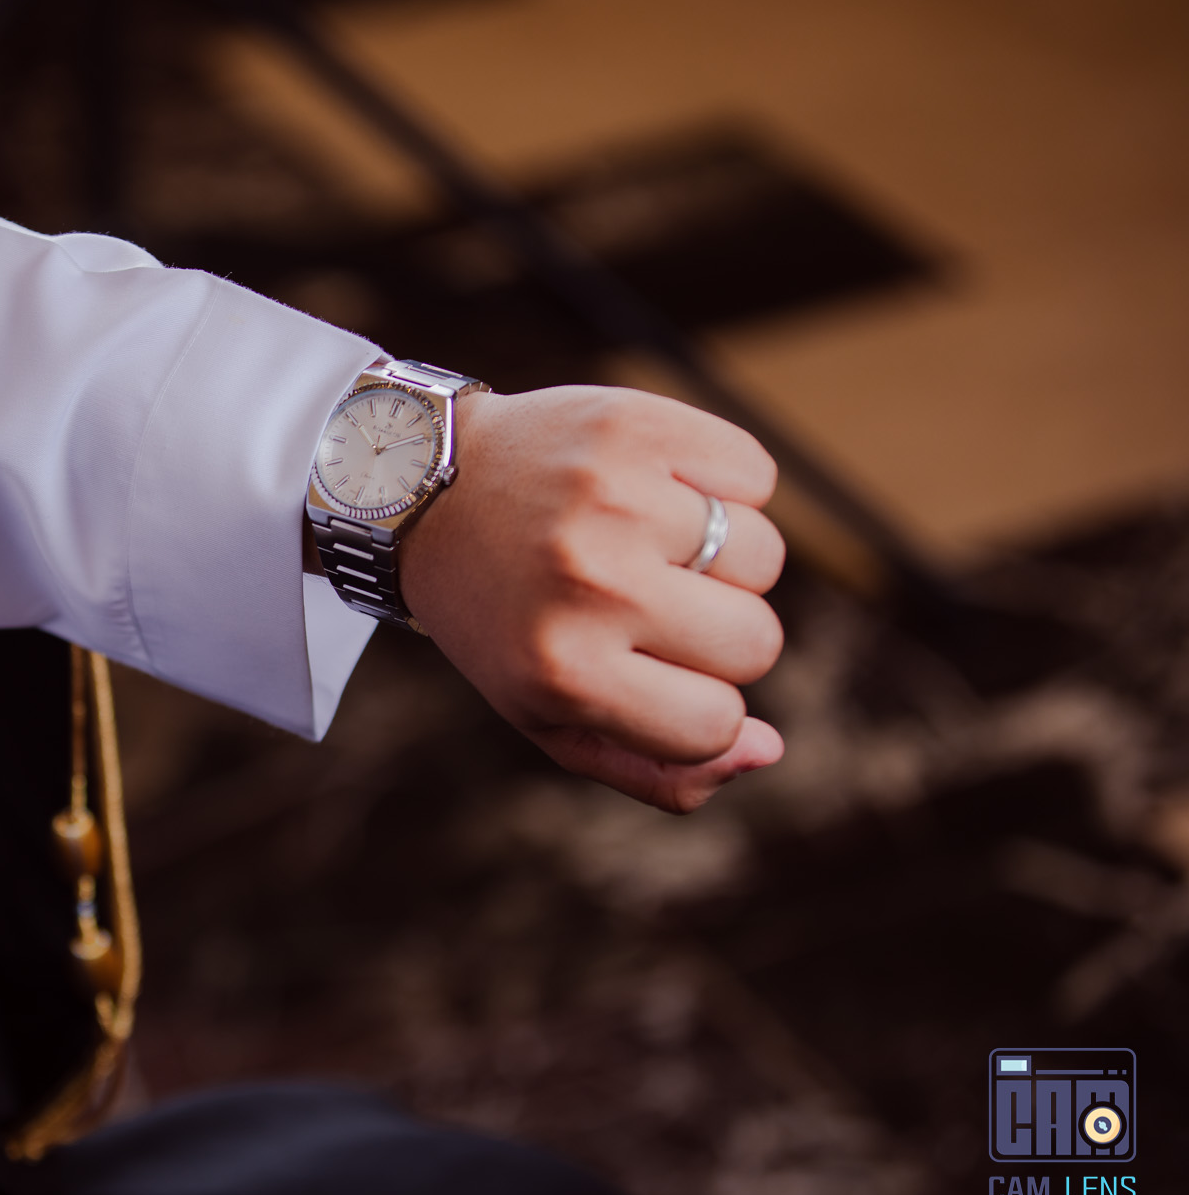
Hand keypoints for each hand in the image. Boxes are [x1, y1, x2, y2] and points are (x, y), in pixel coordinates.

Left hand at [399, 386, 786, 812]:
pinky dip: (722, 483)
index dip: (698, 705)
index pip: (716, 722)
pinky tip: (654, 487)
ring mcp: (615, 500)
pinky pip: (753, 474)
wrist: (428, 490)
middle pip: (755, 640)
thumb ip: (655, 767)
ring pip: (765, 555)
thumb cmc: (502, 616)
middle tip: (642, 601)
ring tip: (642, 542)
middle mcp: (591, 586)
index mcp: (565, 673)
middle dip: (715, 630)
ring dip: (722, 555)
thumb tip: (767, 748)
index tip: (648, 672)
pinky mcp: (636, 427)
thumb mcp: (548, 715)